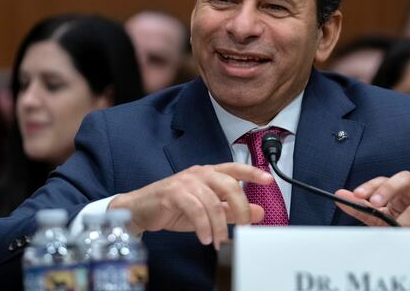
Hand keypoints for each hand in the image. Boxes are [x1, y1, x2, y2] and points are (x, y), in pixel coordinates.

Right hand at [109, 162, 272, 248]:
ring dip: (219, 225)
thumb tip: (259, 212)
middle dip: (241, 207)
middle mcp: (199, 174)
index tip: (269, 180)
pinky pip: (195, 209)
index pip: (235, 169)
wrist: (140, 209)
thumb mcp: (208, 210)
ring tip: (220, 241)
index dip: (253, 173)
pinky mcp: (173, 193)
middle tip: (246, 227)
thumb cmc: (174, 207)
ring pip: (212, 201)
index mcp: (209, 173)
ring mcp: (186, 182)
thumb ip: (232, 210)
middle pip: (229, 184)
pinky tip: (205, 238)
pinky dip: (203, 226)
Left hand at [334, 171, 409, 227]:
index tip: (358, 195)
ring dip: (402, 223)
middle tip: (375, 204)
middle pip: (403, 182)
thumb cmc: (407, 221)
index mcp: (401, 188)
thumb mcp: (383, 214)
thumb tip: (339, 196)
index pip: (385, 180)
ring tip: (394, 231)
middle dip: (387, 191)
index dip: (371, 186)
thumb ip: (362, 206)